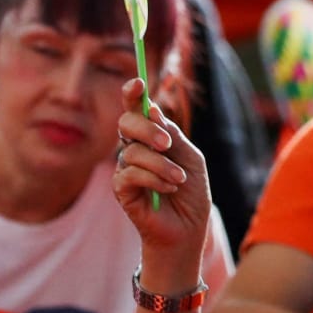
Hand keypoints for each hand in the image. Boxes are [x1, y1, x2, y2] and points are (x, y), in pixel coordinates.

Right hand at [113, 79, 211, 282]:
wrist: (188, 229)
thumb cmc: (190, 194)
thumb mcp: (190, 157)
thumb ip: (172, 135)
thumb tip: (153, 109)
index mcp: (151, 138)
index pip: (135, 110)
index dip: (133, 94)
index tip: (138, 83)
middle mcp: (134, 149)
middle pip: (126, 123)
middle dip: (147, 129)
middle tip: (167, 144)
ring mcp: (126, 169)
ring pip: (132, 151)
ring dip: (161, 164)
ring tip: (178, 179)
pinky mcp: (121, 189)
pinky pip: (130, 173)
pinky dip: (154, 178)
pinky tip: (167, 189)